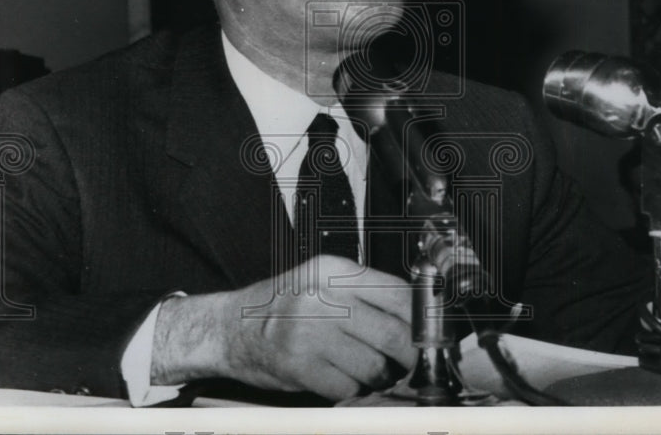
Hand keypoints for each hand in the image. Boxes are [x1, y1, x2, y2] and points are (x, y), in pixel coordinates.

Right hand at [150, 255, 415, 399]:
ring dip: (378, 376)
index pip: (398, 293)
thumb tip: (415, 315)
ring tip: (366, 369)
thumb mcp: (321, 282)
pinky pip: (348, 387)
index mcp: (333, 271)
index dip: (421, 318)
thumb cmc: (283, 305)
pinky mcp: (299, 366)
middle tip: (409, 362)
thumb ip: (363, 292)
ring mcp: (309, 332)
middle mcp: (322, 297)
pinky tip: (338, 377)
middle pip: (394, 333)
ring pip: (375, 366)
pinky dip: (350, 389)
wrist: (230, 327)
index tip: (429, 332)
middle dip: (409, 355)